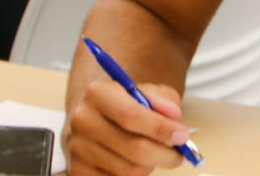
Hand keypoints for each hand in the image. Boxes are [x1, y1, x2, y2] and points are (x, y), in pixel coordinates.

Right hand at [63, 81, 191, 175]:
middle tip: (180, 154)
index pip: (131, 115)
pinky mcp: (78, 171)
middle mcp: (83, 120)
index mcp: (97, 93)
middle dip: (166, 155)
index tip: (182, 135)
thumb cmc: (124, 105)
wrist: (94, 118)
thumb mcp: (145, 92)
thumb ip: (162, 98)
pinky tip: (136, 163)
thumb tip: (173, 115)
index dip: (161, 128)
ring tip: (155, 155)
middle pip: (134, 148)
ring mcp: (78, 148)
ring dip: (151, 166)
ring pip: (130, 170)